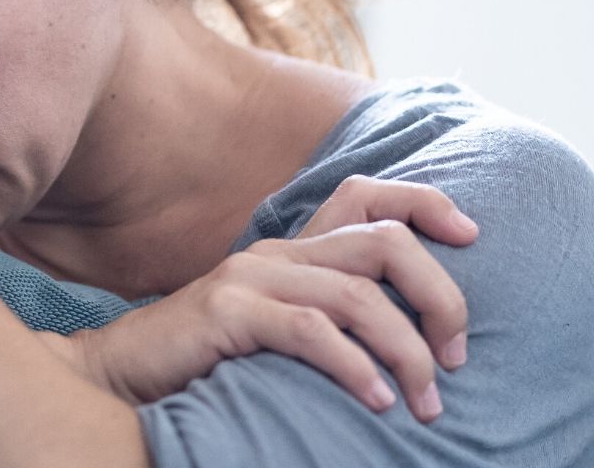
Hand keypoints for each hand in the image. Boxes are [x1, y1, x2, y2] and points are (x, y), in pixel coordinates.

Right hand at [62, 175, 475, 422]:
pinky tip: (376, 400)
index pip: (367, 193)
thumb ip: (324, 322)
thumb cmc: (204, 364)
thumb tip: (409, 341)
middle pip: (384, 242)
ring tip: (426, 400)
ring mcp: (250, 278)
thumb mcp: (274, 332)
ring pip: (357, 294)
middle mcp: (276, 252)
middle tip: (457, 355)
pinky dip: (354, 366)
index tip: (476, 236)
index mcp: (291, 249)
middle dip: (439, 295)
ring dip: (406, 351)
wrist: (117, 375)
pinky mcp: (228, 313)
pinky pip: (310, 331)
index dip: (426, 202)